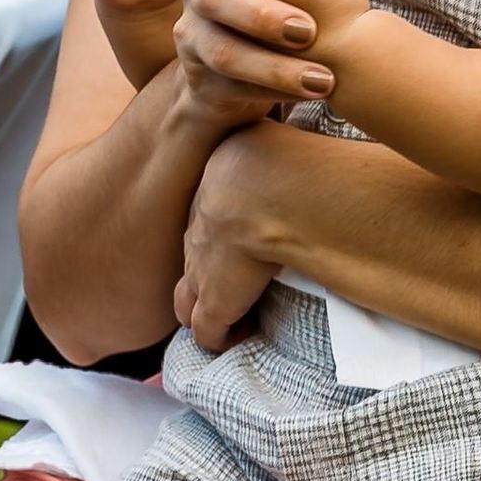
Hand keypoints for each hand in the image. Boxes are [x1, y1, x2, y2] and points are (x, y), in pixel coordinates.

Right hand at [173, 0, 352, 106]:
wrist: (237, 75)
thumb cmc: (272, 15)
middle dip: (260, 13)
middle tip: (308, 30)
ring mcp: (194, 39)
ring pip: (224, 52)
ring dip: (275, 67)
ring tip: (321, 78)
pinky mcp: (202, 81)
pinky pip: (233, 88)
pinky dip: (273, 92)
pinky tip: (307, 93)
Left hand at [173, 126, 287, 349]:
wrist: (270, 191)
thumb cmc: (285, 159)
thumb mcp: (269, 141)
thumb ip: (271, 147)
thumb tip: (290, 142)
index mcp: (214, 188)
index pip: (207, 215)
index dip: (223, 230)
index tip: (242, 237)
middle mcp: (200, 229)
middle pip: (192, 257)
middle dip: (207, 270)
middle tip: (233, 278)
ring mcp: (203, 269)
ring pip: (190, 299)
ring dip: (207, 309)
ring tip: (234, 316)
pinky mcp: (216, 302)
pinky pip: (209, 331)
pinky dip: (220, 337)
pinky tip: (236, 339)